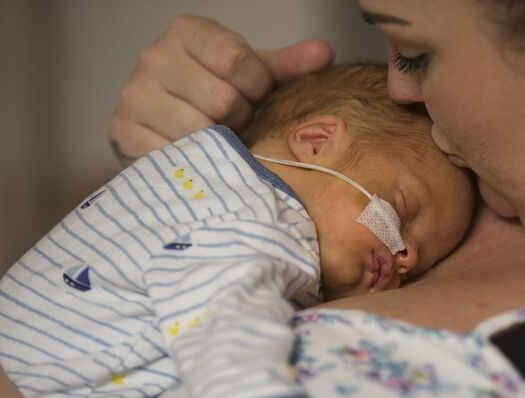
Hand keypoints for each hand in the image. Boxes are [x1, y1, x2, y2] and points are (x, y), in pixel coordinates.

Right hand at [107, 15, 333, 165]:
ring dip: (220, 143)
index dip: (257, 86)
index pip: (236, 58)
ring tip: (218, 137)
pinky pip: (175, 154)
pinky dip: (196, 161)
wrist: (162, 126)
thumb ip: (287, 66)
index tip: (255, 97)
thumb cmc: (214, 96)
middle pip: (222, 99)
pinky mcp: (123, 131)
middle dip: (239, 119)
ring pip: (200, 130)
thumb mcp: (251, 77)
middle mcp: (153, 57)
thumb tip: (324, 52)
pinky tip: (199, 155)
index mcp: (187, 32)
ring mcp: (135, 95)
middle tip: (236, 123)